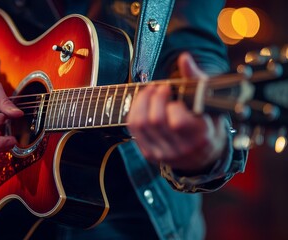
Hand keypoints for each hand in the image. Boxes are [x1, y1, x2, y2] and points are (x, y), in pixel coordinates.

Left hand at [126, 53, 226, 173]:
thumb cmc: (208, 121)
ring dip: (142, 102)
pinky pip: (134, 130)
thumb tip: (184, 58)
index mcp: (200, 137)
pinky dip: (135, 111)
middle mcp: (181, 149)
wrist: (206, 154)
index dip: (171, 104)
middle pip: (155, 121)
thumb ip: (196, 79)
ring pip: (141, 125)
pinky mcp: (151, 154)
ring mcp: (164, 154)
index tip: (172, 91)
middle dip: (154, 98)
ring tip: (150, 92)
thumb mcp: (209, 101)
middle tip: (160, 88)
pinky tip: (143, 102)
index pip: (177, 122)